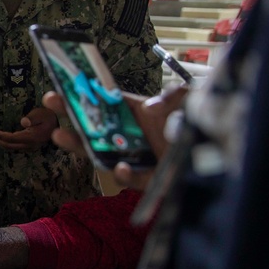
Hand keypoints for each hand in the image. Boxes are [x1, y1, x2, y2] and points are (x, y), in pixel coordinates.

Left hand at [0, 106, 57, 151]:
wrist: (58, 124)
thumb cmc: (48, 116)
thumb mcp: (41, 114)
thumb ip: (32, 118)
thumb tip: (23, 122)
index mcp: (33, 137)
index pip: (14, 139)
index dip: (2, 136)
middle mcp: (31, 145)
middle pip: (11, 145)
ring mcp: (30, 147)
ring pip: (12, 147)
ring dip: (1, 142)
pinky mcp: (30, 146)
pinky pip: (16, 146)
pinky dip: (7, 143)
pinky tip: (1, 139)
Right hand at [43, 85, 188, 189]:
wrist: (219, 161)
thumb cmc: (199, 129)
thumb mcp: (190, 102)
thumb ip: (174, 97)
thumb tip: (150, 108)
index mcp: (136, 112)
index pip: (104, 101)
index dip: (81, 93)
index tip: (59, 87)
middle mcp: (130, 135)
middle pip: (94, 126)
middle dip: (70, 114)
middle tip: (49, 103)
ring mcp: (135, 158)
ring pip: (101, 154)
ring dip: (80, 146)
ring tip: (61, 136)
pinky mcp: (148, 180)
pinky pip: (132, 179)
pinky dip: (124, 175)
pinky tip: (119, 167)